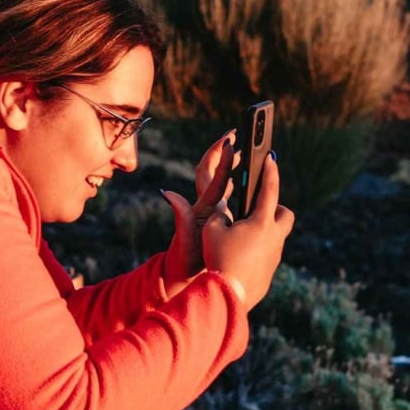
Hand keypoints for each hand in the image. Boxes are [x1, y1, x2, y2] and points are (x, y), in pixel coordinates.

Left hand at [161, 131, 235, 297]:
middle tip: (236, 136)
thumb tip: (167, 192)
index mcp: (204, 206)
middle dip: (223, 151)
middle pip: (213, 170)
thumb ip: (180, 215)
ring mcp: (211, 210)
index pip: (212, 175)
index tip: (232, 140)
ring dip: (229, 163)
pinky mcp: (216, 218)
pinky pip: (225, 193)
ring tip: (242, 151)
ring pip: (220, 180)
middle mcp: (207, 204)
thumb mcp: (184, 238)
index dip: (222, 157)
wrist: (183, 273)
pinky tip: (241, 181)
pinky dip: (232, 182)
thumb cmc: (184, 259)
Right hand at [201, 154, 294, 307]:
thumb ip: (219, 217)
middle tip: (261, 209)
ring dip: (264, 232)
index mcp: (261, 223)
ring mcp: (274, 257)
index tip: (270, 158)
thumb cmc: (218, 258)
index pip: (269, 190)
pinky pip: (266, 257)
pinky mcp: (269, 273)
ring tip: (242, 236)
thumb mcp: (211, 231)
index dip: (269, 171)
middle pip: (287, 216)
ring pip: (276, 238)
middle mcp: (273, 238)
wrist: (227, 294)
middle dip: (277, 208)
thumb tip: (225, 218)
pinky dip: (256, 253)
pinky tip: (239, 258)